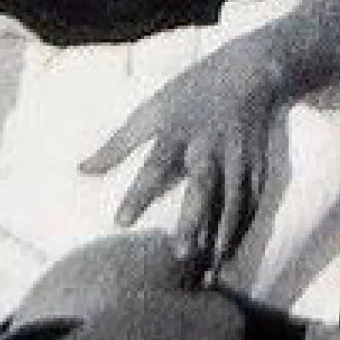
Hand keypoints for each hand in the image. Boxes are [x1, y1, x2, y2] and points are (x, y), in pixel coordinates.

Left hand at [80, 42, 285, 275]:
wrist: (251, 70)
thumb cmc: (191, 91)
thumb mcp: (151, 109)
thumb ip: (117, 144)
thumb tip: (81, 171)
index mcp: (179, 131)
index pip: (155, 165)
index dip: (139, 194)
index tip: (121, 223)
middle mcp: (210, 147)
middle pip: (203, 187)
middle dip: (193, 220)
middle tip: (180, 255)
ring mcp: (238, 158)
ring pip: (233, 201)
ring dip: (222, 235)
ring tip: (210, 268)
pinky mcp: (259, 166)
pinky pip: (252, 203)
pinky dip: (242, 230)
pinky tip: (230, 255)